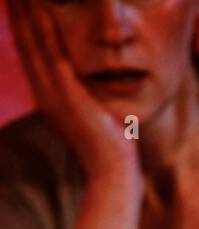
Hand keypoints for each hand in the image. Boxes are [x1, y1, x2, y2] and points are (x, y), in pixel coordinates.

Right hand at [8, 0, 141, 186]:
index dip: (20, 23)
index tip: (16, 0)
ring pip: (33, 45)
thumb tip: (82, 78)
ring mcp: (54, 94)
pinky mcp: (69, 96)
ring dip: (25, 14)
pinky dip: (47, 32)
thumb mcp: (88, 112)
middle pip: (23, 43)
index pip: (28, 51)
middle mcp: (44, 92)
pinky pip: (55, 57)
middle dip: (16, 13)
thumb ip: (80, 93)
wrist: (112, 172)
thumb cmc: (106, 145)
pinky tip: (42, 10)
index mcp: (47, 95)